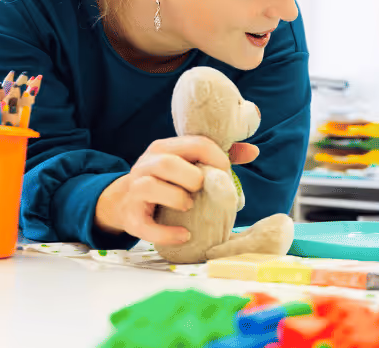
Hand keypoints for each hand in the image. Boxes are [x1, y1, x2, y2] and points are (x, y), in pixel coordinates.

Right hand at [94, 136, 259, 244]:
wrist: (125, 202)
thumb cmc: (167, 181)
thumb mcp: (188, 163)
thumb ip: (219, 156)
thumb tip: (253, 151)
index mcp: (165, 148)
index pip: (196, 144)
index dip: (217, 159)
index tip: (225, 173)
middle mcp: (147, 164)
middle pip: (167, 163)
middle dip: (192, 177)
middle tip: (202, 189)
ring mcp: (135, 190)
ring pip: (150, 187)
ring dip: (177, 198)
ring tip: (189, 206)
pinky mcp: (131, 217)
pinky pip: (146, 225)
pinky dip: (167, 233)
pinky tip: (184, 234)